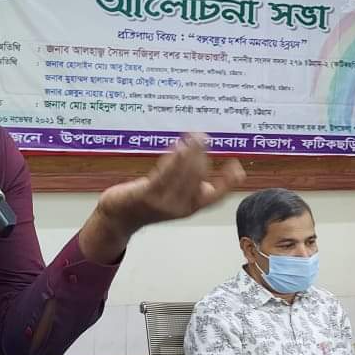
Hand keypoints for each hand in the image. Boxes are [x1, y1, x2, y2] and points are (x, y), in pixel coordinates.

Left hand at [96, 133, 245, 237]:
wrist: (119, 217)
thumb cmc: (147, 201)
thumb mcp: (174, 195)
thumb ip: (189, 183)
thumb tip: (201, 159)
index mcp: (192, 206)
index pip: (217, 196)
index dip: (230, 182)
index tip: (235, 164)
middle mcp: (181, 207)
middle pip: (199, 178)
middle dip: (203, 155)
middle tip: (203, 137)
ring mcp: (164, 203)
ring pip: (184, 174)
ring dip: (190, 152)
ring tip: (194, 136)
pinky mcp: (147, 196)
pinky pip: (165, 174)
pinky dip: (174, 158)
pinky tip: (177, 145)